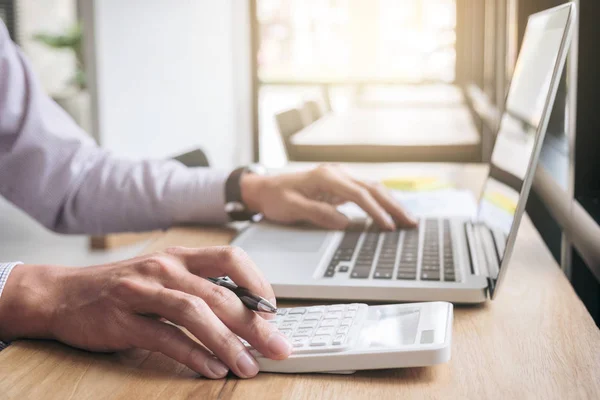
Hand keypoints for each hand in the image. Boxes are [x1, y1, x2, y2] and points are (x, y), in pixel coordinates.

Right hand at [0, 247, 291, 378]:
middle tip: (277, 347)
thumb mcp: (164, 275)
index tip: (273, 311)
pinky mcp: (122, 319)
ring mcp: (142, 292)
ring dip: (227, 342)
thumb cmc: (123, 287)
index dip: (258, 283)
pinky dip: (192, 355)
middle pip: (220, 294)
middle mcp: (164, 268)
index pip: (231, 258)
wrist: (62, 294)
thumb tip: (245, 314)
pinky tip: (212, 369)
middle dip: (254, 324)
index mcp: (180, 256)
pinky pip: (165, 337)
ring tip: (247, 366)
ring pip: (195, 313)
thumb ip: (199, 287)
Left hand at [241, 164, 417, 229]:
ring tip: (408, 219)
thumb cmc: (276, 198)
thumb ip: (318, 214)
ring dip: (391, 203)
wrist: (265, 188)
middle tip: (411, 223)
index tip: (388, 226)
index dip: (376, 211)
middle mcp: (336, 173)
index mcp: (326, 177)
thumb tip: (345, 223)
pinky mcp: (340, 185)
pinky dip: (381, 201)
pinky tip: (391, 212)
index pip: (359, 194)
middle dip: (393, 206)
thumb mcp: (292, 208)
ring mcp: (340, 177)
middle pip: (372, 188)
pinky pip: (365, 192)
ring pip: (373, 188)